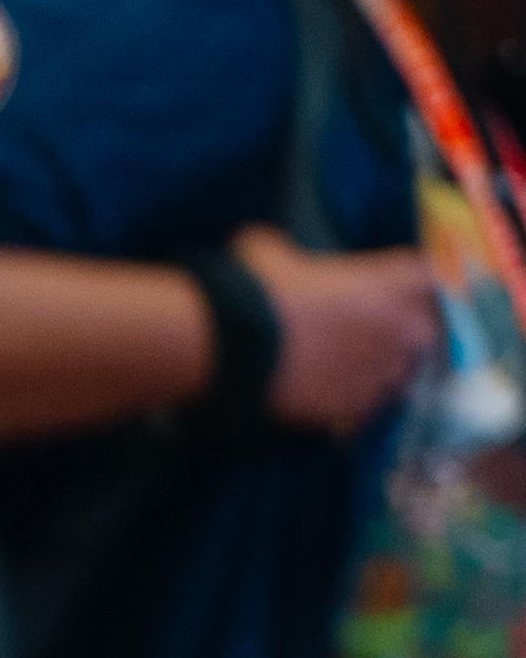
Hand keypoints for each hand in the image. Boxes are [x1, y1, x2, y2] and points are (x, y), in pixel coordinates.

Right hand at [243, 230, 444, 435]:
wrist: (230, 348)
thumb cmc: (256, 290)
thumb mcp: (270, 252)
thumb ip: (290, 251)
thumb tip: (278, 254)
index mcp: (386, 284)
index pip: (428, 276)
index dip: (414, 280)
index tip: (400, 285)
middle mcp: (396, 329)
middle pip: (428, 330)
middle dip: (408, 330)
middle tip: (380, 333)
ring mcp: (378, 371)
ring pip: (400, 372)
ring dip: (384, 369)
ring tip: (355, 370)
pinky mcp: (353, 406)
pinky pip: (367, 405)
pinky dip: (354, 401)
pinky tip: (332, 396)